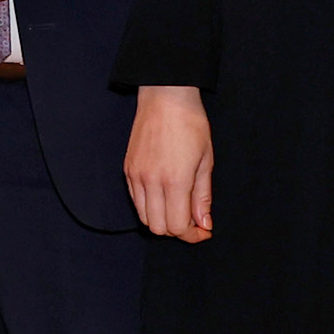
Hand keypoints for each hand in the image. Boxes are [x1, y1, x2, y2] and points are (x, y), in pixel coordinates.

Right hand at [127, 84, 212, 241]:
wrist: (165, 98)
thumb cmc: (190, 124)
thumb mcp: (206, 161)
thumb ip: (202, 197)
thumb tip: (204, 224)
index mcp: (175, 180)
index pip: (177, 226)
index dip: (191, 235)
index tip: (203, 231)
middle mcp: (151, 181)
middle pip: (158, 228)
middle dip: (177, 230)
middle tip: (192, 220)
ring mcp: (136, 176)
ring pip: (144, 218)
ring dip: (162, 220)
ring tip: (178, 207)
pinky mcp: (128, 169)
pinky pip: (136, 201)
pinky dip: (150, 207)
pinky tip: (164, 196)